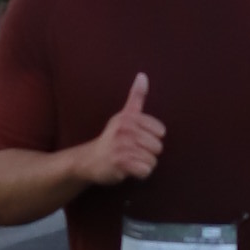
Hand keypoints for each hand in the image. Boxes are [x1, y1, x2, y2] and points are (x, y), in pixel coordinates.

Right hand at [84, 71, 164, 185]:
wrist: (89, 160)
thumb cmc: (112, 137)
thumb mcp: (124, 115)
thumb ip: (136, 97)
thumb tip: (143, 75)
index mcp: (129, 117)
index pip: (160, 131)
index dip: (153, 138)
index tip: (138, 138)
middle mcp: (125, 130)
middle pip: (158, 147)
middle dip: (148, 153)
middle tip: (132, 151)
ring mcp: (121, 147)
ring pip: (152, 160)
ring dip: (144, 164)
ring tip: (130, 160)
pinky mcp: (119, 163)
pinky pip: (144, 170)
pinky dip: (140, 173)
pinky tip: (129, 169)